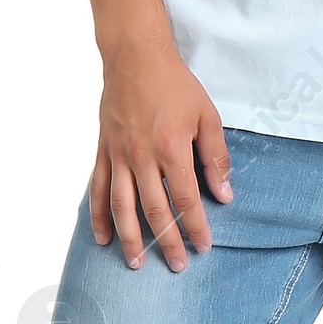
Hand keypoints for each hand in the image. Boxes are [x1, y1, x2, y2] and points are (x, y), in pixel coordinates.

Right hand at [91, 39, 232, 270]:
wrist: (135, 58)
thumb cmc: (175, 85)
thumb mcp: (207, 116)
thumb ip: (215, 157)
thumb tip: (225, 193)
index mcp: (172, 149)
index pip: (186, 200)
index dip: (195, 226)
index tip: (204, 247)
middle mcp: (142, 158)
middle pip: (154, 211)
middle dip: (166, 243)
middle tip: (176, 266)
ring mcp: (119, 157)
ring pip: (122, 207)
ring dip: (130, 239)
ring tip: (136, 264)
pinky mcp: (103, 152)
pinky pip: (97, 190)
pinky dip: (99, 216)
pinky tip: (103, 238)